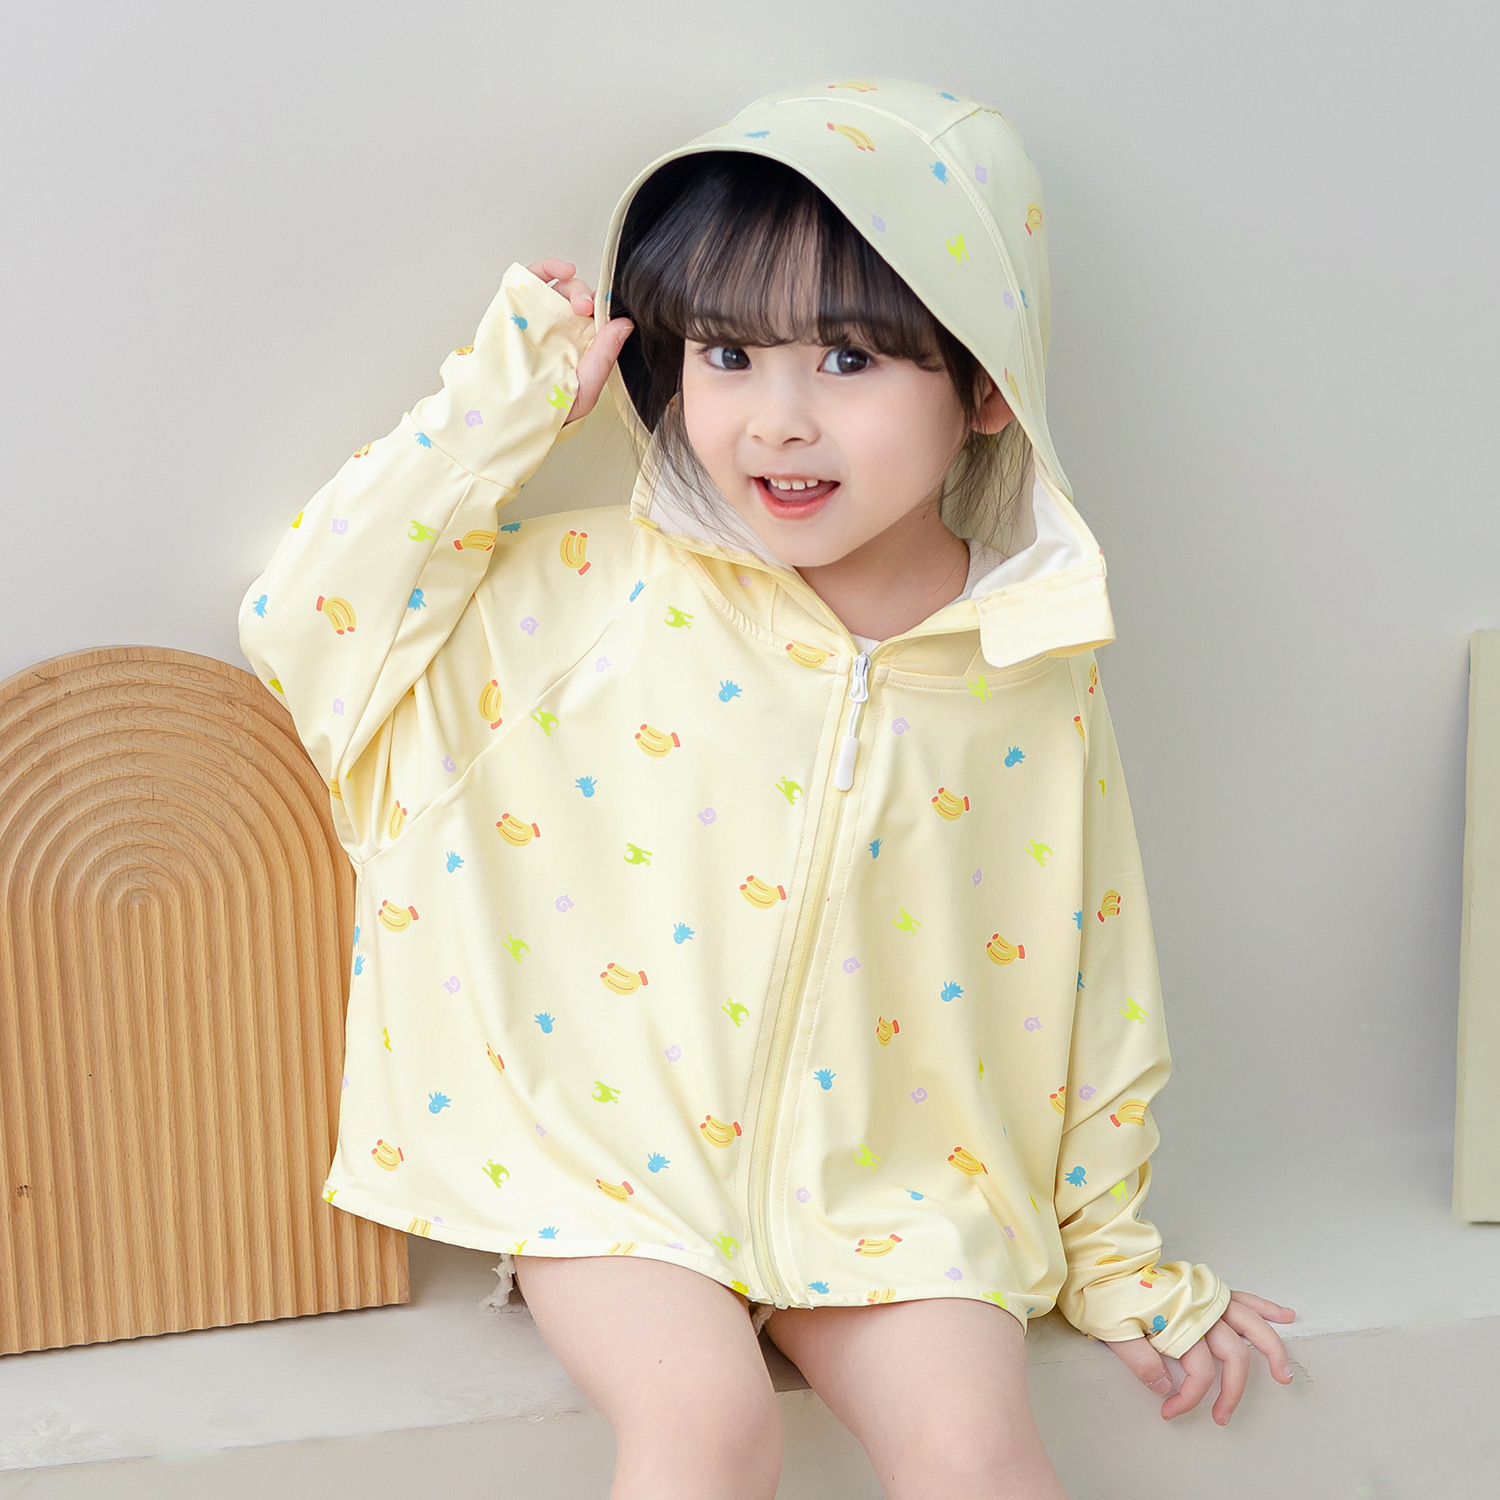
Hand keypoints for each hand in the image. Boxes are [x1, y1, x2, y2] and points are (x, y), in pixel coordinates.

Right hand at [525, 259, 633, 427]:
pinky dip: (548, 268)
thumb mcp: (584, 388)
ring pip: (560, 287)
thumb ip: (604, 357)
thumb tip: (625, 325)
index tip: (607, 314)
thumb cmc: (545, 410)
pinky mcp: (517, 307)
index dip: (603, 310)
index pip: (596, 319)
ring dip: (572, 284)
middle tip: (587, 308)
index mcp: (580, 347)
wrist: (506, 418)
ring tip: (577, 300)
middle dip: (587, 298)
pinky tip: (563, 270)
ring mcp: (540, 317)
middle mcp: (562, 329)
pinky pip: (533, 279)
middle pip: (579, 300)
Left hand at [1106, 1289, 1295, 1425]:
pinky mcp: (1208, 1288)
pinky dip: (1266, 1307)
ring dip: (1271, 1350)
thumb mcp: (1113, 1329)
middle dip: (1233, 1391)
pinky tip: (1284, 1315)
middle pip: (1234, 1356)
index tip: (1169, 1411)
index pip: (1198, 1373)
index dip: (1187, 1399)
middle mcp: (1200, 1311)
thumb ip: (1140, 1360)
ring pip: (1251, 1326)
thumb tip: (1164, 1387)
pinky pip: (1244, 1297)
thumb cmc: (1108, 1294)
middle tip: (1223, 1416)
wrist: (1106, 1262)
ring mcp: (1208, 1298)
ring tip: (1283, 1374)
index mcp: (1178, 1323)